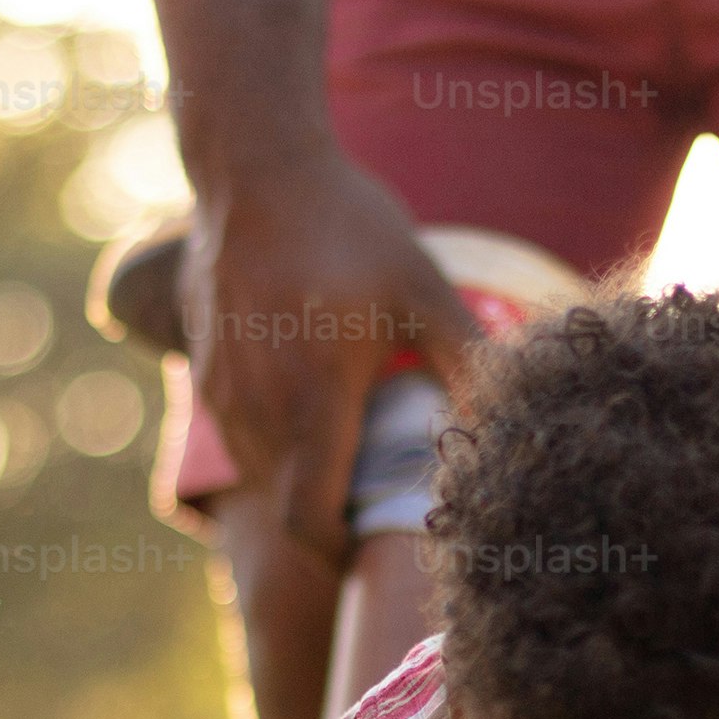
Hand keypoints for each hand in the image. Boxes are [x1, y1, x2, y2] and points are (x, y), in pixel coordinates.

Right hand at [186, 153, 478, 567]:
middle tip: (375, 498)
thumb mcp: (421, 288)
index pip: (311, 523)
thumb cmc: (347, 226)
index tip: (374, 542)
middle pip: (286, 507)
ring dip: (298, 479)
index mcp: (314, 401)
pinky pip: (239, 435)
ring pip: (259, 474)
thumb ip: (469, 358)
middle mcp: (259, 410)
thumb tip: (514, 420)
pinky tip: (310, 401)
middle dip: (328, 517)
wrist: (255, 168)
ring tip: (347, 446)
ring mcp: (222, 392)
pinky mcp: (204, 370)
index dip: (342, 551)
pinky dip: (272, 443)